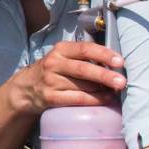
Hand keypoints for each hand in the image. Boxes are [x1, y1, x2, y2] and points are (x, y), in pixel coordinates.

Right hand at [9, 40, 125, 115]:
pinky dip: (94, 100)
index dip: (103, 54)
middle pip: (83, 69)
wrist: (26, 88)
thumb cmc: (54, 70)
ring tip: (116, 91)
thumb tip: (115, 64)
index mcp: (60, 50)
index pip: (84, 48)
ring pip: (82, 86)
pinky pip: (78, 99)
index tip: (120, 61)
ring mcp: (51, 81)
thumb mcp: (64, 57)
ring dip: (102, 90)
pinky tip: (105, 99)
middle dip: (105, 75)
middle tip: (122, 81)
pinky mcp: (50, 98)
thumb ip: (84, 57)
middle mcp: (54, 64)